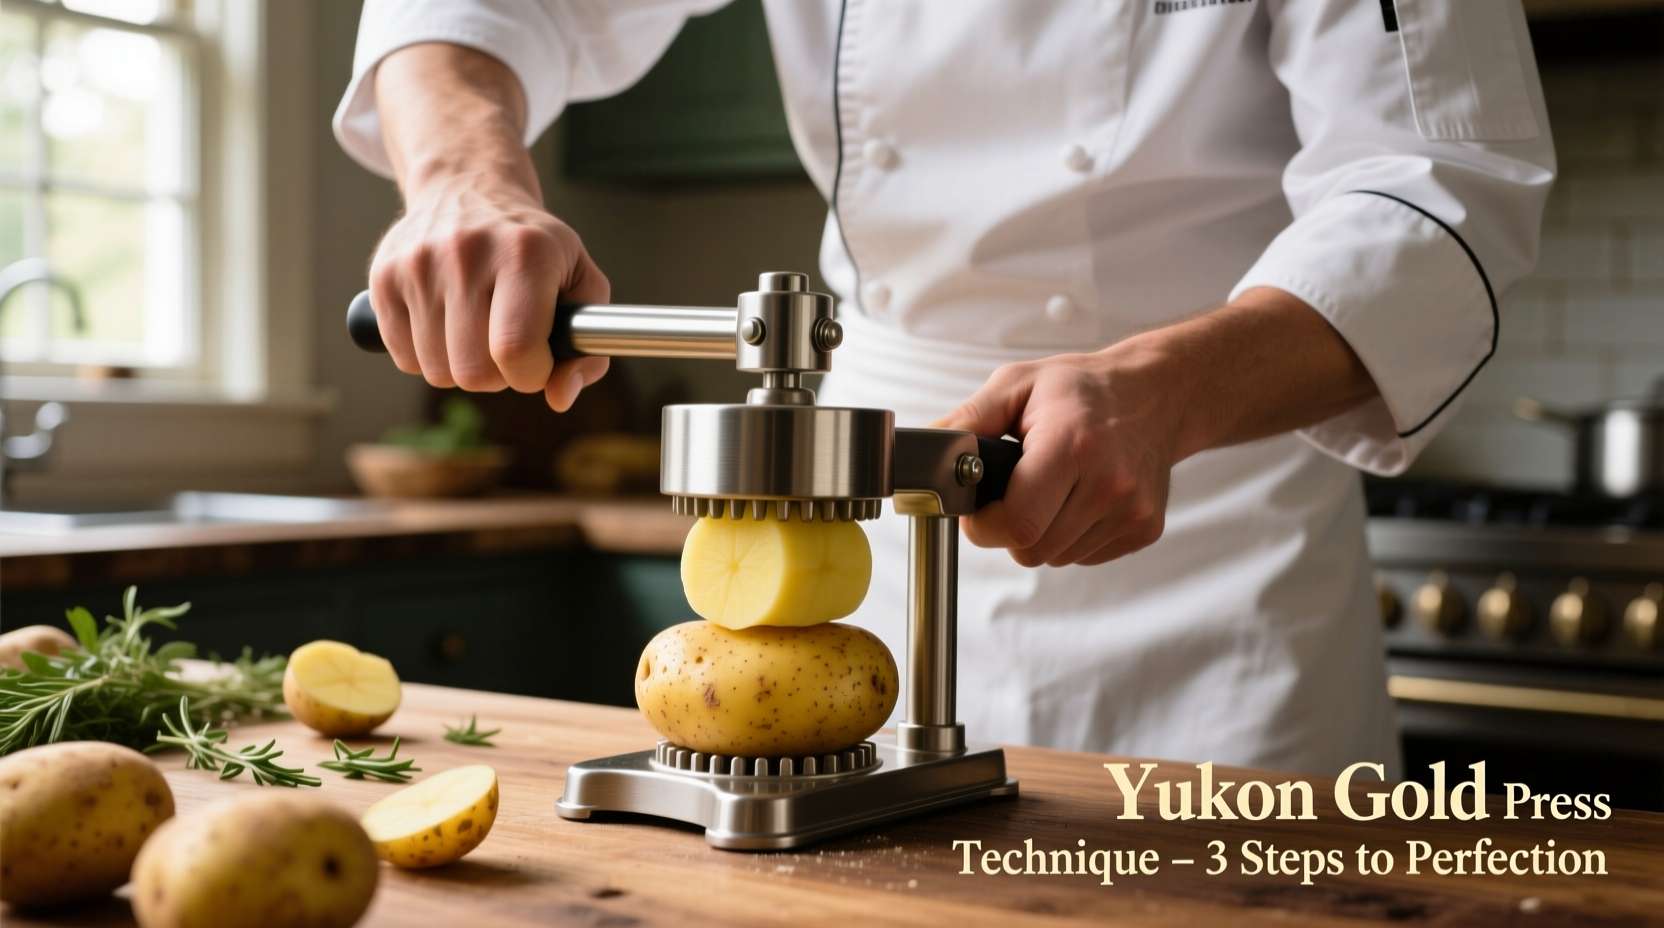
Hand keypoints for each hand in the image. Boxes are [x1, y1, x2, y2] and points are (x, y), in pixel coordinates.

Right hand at [370, 175, 609, 410]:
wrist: (468, 190)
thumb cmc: (533, 247)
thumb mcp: (580, 280)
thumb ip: (587, 347)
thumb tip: (560, 397)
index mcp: (525, 253)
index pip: (517, 349)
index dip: (532, 374)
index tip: (538, 361)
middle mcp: (466, 253)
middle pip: (474, 372)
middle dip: (499, 376)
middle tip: (507, 345)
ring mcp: (418, 264)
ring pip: (437, 372)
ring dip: (463, 367)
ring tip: (477, 330)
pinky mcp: (383, 278)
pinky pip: (406, 359)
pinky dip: (429, 356)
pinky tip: (447, 323)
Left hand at [935, 348, 1178, 567]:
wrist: (1155, 394)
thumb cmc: (1083, 388)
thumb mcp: (1017, 384)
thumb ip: (967, 420)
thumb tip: (926, 447)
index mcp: (1073, 446)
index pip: (1017, 524)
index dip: (984, 525)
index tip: (977, 507)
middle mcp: (1110, 484)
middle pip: (1031, 549)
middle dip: (1009, 528)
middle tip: (1013, 491)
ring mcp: (1132, 511)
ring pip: (1055, 557)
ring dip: (1041, 532)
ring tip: (1052, 487)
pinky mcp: (1145, 529)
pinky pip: (1083, 556)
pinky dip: (1069, 535)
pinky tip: (1077, 497)